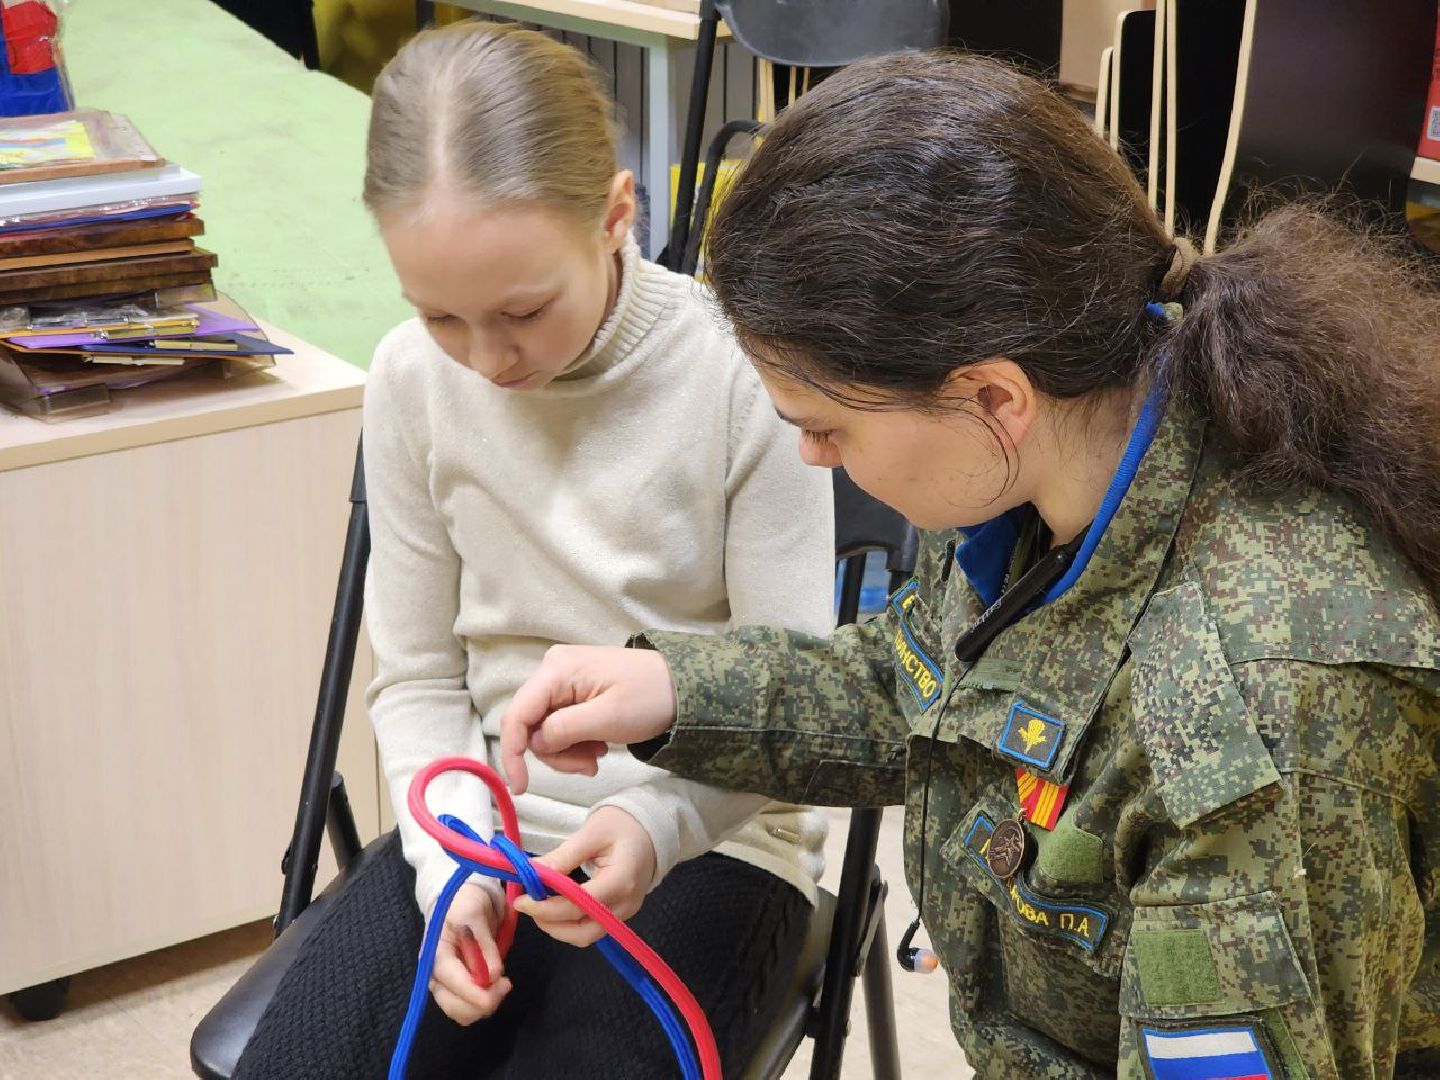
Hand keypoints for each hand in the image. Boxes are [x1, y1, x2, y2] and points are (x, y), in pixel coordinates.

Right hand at [427, 882, 511, 1023]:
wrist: (460, 900)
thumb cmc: (464, 903)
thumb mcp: (475, 915)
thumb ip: (484, 945)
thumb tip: (493, 975)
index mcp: (435, 955)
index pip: (452, 982)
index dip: (476, 993)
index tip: (503, 986)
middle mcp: (435, 975)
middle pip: (454, 1006)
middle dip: (482, 1002)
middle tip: (506, 983)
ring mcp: (444, 984)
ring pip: (461, 1012)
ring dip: (484, 1005)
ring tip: (502, 983)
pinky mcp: (455, 988)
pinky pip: (467, 1008)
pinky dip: (482, 1003)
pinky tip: (494, 986)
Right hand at [500, 645, 677, 793]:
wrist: (683, 688)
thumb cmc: (649, 698)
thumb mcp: (608, 718)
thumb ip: (564, 730)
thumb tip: (536, 743)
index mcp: (556, 670)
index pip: (517, 715)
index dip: (513, 753)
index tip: (521, 788)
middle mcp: (553, 670)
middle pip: (531, 725)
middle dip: (556, 753)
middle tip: (589, 766)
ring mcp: (563, 680)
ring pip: (545, 730)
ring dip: (568, 751)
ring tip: (599, 755)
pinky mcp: (574, 691)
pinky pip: (560, 725)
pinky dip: (576, 743)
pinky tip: (600, 746)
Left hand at [515, 806, 658, 946]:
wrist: (654, 827)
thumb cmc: (624, 824)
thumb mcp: (592, 832)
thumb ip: (562, 856)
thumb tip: (530, 873)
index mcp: (621, 881)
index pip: (579, 906)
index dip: (546, 908)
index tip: (521, 901)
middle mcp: (625, 904)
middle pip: (583, 932)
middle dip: (550, 924)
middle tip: (528, 905)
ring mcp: (625, 912)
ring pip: (586, 935)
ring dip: (558, 926)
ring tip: (539, 905)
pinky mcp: (620, 913)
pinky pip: (591, 927)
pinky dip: (569, 922)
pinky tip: (555, 905)